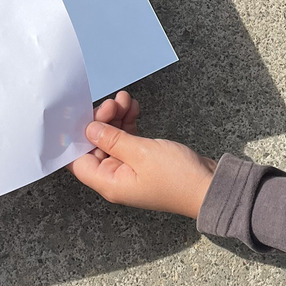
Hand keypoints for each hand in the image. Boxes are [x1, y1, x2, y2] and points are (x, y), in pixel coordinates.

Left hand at [67, 92, 215, 216]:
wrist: (210, 186)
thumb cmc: (178, 177)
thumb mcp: (141, 152)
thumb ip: (112, 139)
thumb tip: (89, 128)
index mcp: (109, 182)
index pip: (78, 160)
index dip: (76, 137)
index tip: (80, 114)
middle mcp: (115, 178)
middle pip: (94, 147)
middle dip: (101, 121)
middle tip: (112, 102)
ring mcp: (129, 170)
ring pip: (112, 141)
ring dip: (116, 119)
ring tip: (124, 99)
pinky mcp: (142, 163)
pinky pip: (128, 141)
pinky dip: (129, 124)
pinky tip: (133, 108)